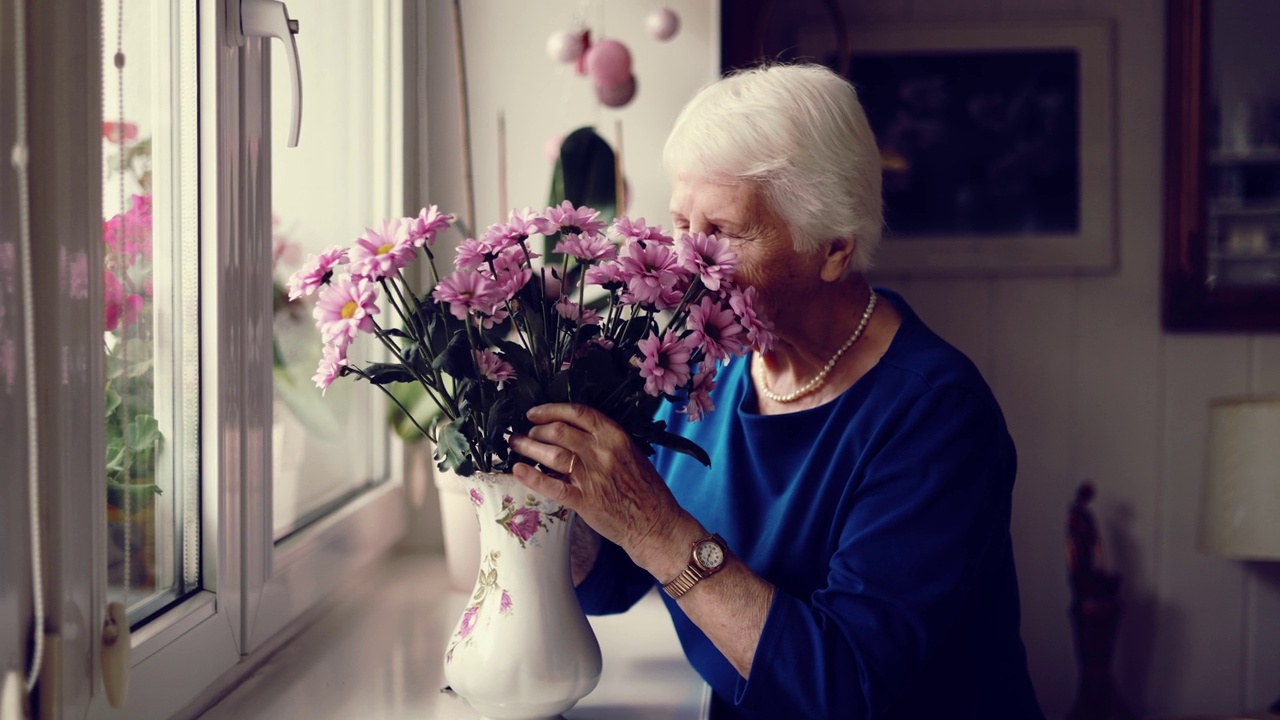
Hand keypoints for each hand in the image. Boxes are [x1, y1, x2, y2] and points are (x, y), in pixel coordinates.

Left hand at [509, 403, 687, 569]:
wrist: (655, 523)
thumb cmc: (645, 488)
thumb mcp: (630, 453)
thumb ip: (604, 440)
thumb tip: (571, 431)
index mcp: (615, 436)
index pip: (578, 413)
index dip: (551, 410)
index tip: (534, 413)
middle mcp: (602, 452)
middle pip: (559, 431)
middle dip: (536, 429)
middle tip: (524, 433)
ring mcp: (592, 477)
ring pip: (552, 455)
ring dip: (528, 447)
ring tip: (515, 445)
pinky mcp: (584, 501)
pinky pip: (552, 486)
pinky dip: (532, 477)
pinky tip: (517, 470)